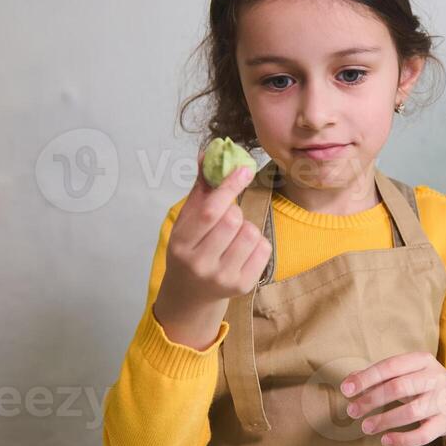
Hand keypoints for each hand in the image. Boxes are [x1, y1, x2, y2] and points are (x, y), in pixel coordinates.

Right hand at [153, 159, 269, 348]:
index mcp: (181, 244)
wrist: (191, 293)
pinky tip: (243, 249)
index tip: (243, 170)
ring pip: (251, 233)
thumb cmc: (190, 249)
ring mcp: (223, 278)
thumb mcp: (186, 222)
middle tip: (228, 219)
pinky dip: (258, 242)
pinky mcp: (243, 286)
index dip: (229, 187)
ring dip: (247, 227)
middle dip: (235, 211)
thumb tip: (208, 152)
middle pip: (233, 220)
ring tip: (234, 236)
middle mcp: (200, 264)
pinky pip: (264, 248)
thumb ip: (200, 189)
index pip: (210, 211)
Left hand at [340, 353, 445, 445]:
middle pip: (398, 388)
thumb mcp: (408, 374)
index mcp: (422, 361)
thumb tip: (349, 381)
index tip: (346, 390)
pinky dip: (403, 440)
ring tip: (365, 427)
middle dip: (372, 400)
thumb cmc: (425, 386)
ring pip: (411, 412)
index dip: (366, 378)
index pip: (390, 366)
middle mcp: (435, 378)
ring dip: (384, 420)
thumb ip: (380, 376)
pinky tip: (386, 440)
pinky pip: (423, 434)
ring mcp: (442, 401)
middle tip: (352, 412)